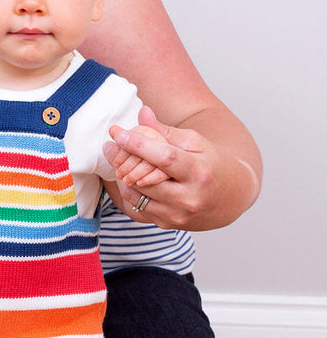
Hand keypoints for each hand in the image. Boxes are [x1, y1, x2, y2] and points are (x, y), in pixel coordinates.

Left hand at [103, 105, 233, 228]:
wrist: (228, 198)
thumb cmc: (210, 164)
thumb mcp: (194, 143)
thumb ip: (165, 131)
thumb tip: (142, 113)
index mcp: (199, 173)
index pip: (165, 158)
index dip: (139, 145)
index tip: (119, 134)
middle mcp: (189, 198)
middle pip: (145, 179)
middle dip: (123, 160)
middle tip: (109, 146)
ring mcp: (177, 215)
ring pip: (137, 195)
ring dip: (123, 176)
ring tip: (117, 160)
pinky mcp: (166, 224)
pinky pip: (137, 207)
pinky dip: (129, 190)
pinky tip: (127, 176)